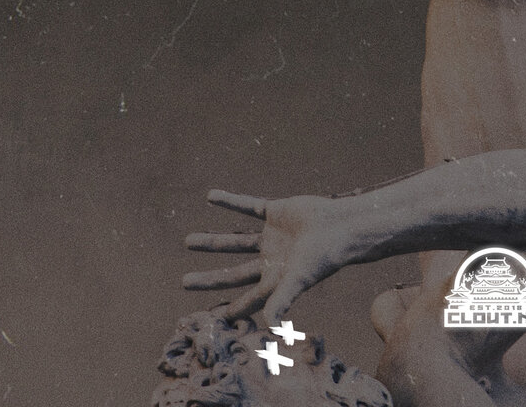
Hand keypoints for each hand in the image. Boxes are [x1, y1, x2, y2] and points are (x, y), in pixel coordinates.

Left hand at [183, 190, 347, 323]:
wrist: (341, 224)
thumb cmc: (323, 256)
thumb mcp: (299, 279)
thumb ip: (282, 301)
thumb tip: (271, 328)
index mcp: (274, 280)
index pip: (247, 299)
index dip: (230, 309)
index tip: (212, 318)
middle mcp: (270, 259)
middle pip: (233, 272)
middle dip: (209, 278)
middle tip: (184, 282)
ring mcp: (271, 235)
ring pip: (235, 240)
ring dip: (212, 241)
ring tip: (188, 241)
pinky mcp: (275, 211)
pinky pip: (248, 206)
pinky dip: (229, 201)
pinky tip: (211, 196)